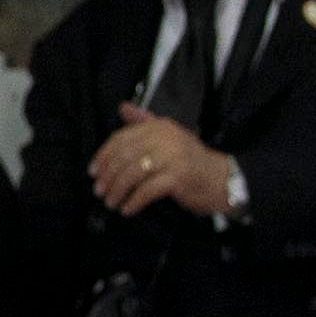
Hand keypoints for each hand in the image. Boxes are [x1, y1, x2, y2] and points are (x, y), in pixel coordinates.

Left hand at [88, 111, 236, 221]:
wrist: (222, 179)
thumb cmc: (192, 160)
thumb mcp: (169, 136)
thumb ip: (145, 122)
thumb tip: (123, 108)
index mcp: (160, 126)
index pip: (123, 138)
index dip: (104, 155)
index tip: (93, 171)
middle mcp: (166, 138)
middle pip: (125, 156)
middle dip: (108, 176)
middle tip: (99, 190)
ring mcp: (173, 157)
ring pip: (133, 174)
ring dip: (117, 190)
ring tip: (111, 202)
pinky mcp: (178, 178)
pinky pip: (147, 190)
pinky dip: (134, 201)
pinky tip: (127, 209)